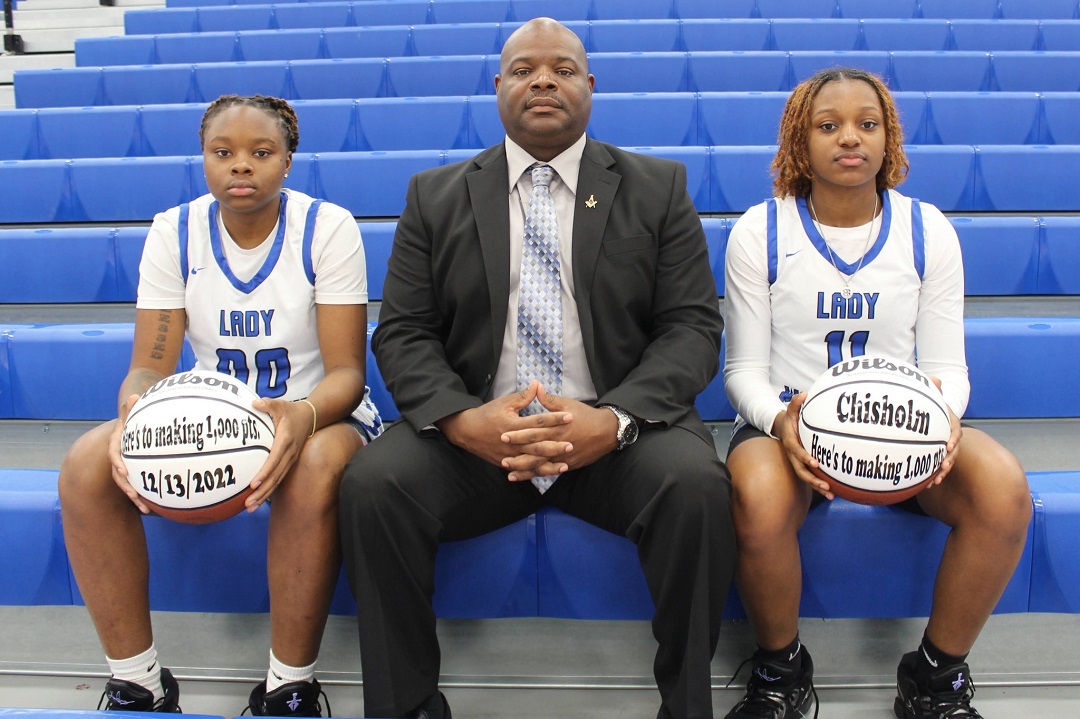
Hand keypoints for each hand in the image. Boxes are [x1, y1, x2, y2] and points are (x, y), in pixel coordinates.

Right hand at [108, 393, 151, 513]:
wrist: (137, 423)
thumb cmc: (136, 416)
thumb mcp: (133, 411)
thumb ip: (131, 407)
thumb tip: (133, 396)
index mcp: (117, 444)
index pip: (114, 454)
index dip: (117, 462)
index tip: (123, 469)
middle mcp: (120, 458)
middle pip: (120, 475)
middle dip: (126, 486)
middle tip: (134, 495)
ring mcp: (128, 466)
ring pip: (129, 484)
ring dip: (136, 498)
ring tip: (147, 509)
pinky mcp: (137, 473)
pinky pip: (140, 486)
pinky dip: (145, 496)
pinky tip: (156, 509)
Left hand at [244, 397, 311, 509]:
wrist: (311, 417)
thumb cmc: (292, 411)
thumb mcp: (280, 405)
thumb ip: (268, 404)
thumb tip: (254, 404)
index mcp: (285, 441)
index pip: (274, 459)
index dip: (265, 472)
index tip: (254, 484)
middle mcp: (289, 454)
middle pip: (276, 476)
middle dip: (262, 492)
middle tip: (248, 504)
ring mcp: (290, 460)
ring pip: (277, 481)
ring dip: (264, 495)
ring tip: (250, 507)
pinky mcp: (289, 463)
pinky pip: (279, 478)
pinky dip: (269, 490)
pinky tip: (258, 500)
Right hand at [438, 381, 572, 475]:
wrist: (467, 431)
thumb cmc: (487, 414)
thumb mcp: (504, 402)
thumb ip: (523, 396)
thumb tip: (538, 384)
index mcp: (513, 425)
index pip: (537, 422)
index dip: (554, 419)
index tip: (569, 416)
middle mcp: (512, 442)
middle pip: (537, 445)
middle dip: (555, 446)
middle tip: (571, 445)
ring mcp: (509, 455)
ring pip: (532, 462)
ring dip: (549, 464)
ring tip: (565, 465)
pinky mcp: (506, 463)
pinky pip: (524, 470)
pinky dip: (537, 473)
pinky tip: (549, 473)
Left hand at [499, 387, 619, 481]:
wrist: (607, 432)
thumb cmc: (586, 416)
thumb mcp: (568, 404)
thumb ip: (549, 399)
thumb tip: (536, 387)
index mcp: (557, 427)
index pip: (534, 431)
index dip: (518, 434)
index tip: (503, 434)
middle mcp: (558, 443)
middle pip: (535, 450)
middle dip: (517, 454)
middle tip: (501, 456)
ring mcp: (563, 456)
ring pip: (541, 465)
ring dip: (524, 469)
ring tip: (508, 472)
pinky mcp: (568, 465)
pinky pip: (550, 471)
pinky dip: (537, 475)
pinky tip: (526, 478)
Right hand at [775, 393, 834, 499]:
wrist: (781, 429)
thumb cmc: (789, 419)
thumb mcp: (790, 409)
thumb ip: (795, 403)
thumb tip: (804, 394)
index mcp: (790, 443)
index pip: (796, 452)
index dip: (805, 458)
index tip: (815, 462)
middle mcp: (793, 456)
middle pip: (801, 471)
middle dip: (812, 479)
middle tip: (825, 485)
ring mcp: (797, 462)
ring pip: (806, 478)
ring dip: (817, 487)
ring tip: (831, 494)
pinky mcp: (803, 466)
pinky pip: (811, 478)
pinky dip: (820, 486)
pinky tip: (833, 493)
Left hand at [922, 376, 962, 489]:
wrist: (932, 417)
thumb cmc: (932, 408)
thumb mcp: (933, 399)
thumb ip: (934, 391)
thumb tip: (935, 378)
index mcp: (951, 424)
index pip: (956, 431)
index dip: (953, 439)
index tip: (947, 446)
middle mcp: (951, 437)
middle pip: (953, 450)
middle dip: (949, 460)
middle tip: (943, 467)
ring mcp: (946, 448)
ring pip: (948, 461)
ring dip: (943, 471)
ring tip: (935, 480)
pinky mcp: (938, 456)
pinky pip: (939, 467)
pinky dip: (935, 475)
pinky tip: (927, 485)